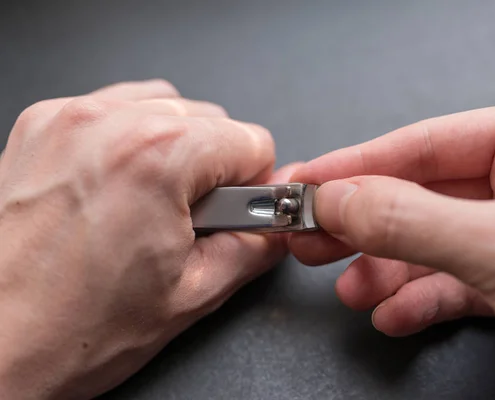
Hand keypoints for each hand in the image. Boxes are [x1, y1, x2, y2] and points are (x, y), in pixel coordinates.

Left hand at [0, 80, 294, 398]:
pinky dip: (131, 138)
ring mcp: (68, 119)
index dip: (255, 184)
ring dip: (175, 149)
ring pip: (164, 107)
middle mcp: (109, 124)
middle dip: (215, 169)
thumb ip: (252, 250)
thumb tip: (272, 230)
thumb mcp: (191, 297)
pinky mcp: (41, 126)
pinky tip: (120, 187)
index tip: (236, 214)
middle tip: (190, 220)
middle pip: (211, 120)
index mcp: (156, 159)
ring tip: (151, 204)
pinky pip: (114, 109)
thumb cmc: (68, 332)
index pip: (252, 141)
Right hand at [290, 96, 494, 393]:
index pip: (426, 142)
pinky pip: (460, 280)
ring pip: (436, 241)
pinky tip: (395, 314)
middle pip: (423, 193)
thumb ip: (412, 220)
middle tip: (311, 236)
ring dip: (388, 268)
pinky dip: (423, 298)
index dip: (357, 165)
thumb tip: (341, 199)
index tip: (307, 183)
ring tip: (350, 288)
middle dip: (365, 222)